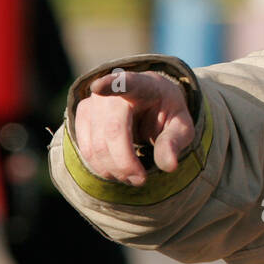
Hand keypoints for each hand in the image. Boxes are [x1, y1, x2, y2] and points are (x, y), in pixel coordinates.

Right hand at [72, 70, 195, 185]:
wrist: (149, 104)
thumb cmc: (166, 114)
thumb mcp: (181, 126)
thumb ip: (174, 142)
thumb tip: (169, 166)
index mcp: (144, 86)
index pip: (127, 83)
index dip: (111, 85)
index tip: (99, 86)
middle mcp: (113, 90)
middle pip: (112, 130)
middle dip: (125, 162)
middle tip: (141, 180)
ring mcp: (94, 101)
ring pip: (95, 144)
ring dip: (113, 169)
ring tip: (132, 177)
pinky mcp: (82, 115)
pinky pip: (85, 148)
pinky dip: (100, 166)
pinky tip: (116, 171)